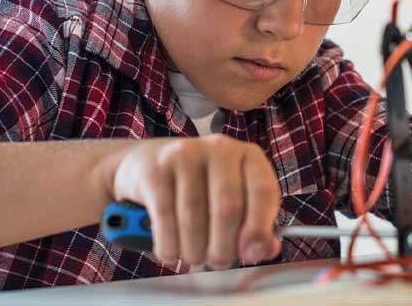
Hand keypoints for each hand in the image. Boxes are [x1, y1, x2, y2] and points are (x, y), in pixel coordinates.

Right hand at [105, 135, 281, 267]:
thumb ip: (255, 225)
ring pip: (194, 218)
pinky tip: (171, 251)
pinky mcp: (155, 169)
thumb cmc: (202, 186)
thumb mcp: (235, 198)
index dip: (259, 227)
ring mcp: (185, 155)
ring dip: (195, 250)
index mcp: (249, 156)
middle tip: (218, 262)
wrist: (148, 162)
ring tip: (195, 257)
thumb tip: (263, 250)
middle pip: (227, 208)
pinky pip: (165, 218)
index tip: (251, 254)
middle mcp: (220, 149)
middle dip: (223, 247)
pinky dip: (169, 244)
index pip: (263, 191)